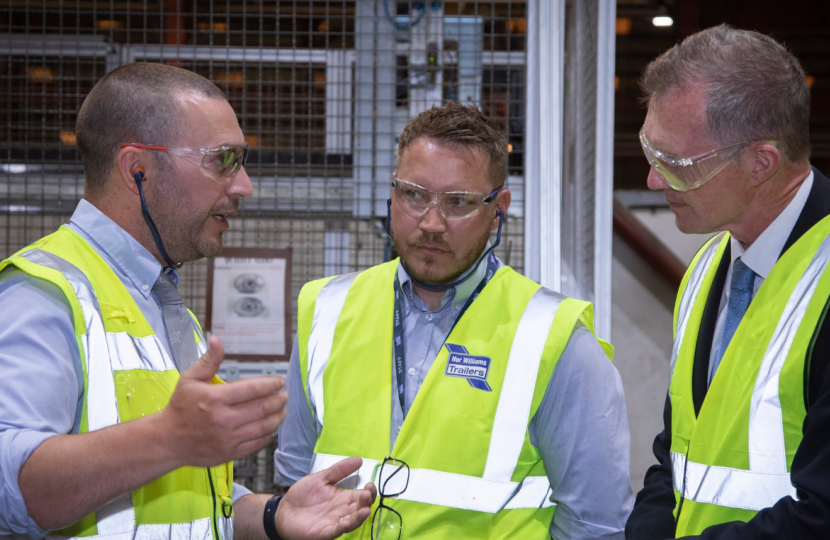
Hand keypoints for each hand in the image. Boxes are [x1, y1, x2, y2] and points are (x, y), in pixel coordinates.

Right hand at [158, 336, 288, 466]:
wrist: (167, 440)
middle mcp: (224, 419)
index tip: (280, 381)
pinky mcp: (230, 453)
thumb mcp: (190, 379)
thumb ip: (208, 360)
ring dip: (278, 417)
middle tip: (285, 395)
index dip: (272, 384)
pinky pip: (257, 443)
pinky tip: (271, 426)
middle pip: (263, 408)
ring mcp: (228, 438)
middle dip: (279, 400)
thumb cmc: (180, 407)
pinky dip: (268, 434)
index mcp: (216, 398)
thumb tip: (216, 339)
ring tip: (283, 410)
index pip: (254, 389)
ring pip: (264, 427)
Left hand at [275, 457, 377, 539]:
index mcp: (343, 498)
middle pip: (360, 509)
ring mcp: (333, 523)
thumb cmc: (303, 495)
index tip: (369, 485)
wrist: (284, 509)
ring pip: (351, 522)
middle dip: (366, 503)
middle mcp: (342, 512)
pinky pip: (334, 532)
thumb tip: (359, 459)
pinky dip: (341, 528)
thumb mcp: (321, 478)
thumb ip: (339, 470)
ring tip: (364, 510)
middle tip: (367, 494)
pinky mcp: (322, 532)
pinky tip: (346, 522)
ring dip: (359, 517)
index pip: (362, 497)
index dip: (369, 492)